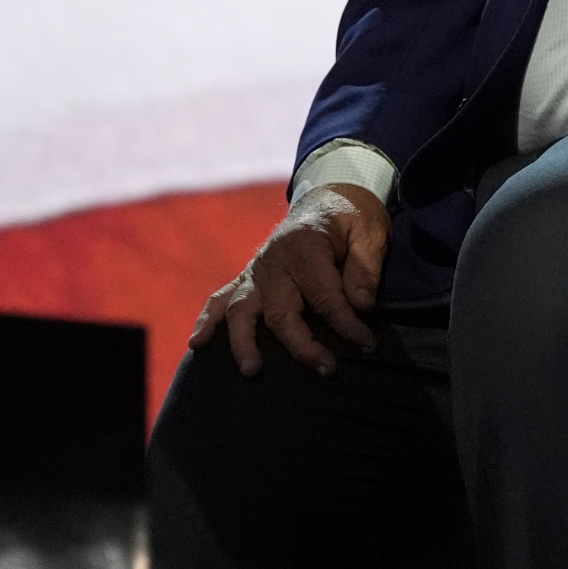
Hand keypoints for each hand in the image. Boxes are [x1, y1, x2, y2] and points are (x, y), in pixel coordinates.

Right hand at [187, 183, 389, 377]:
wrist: (327, 199)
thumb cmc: (351, 219)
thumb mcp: (370, 233)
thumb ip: (365, 269)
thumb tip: (361, 306)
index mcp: (306, 245)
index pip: (324, 294)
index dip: (346, 323)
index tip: (365, 344)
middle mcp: (274, 260)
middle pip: (281, 310)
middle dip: (303, 344)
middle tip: (327, 369)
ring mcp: (256, 270)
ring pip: (243, 310)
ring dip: (245, 341)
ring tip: (252, 369)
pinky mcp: (247, 278)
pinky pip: (221, 299)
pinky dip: (207, 320)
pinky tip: (197, 343)